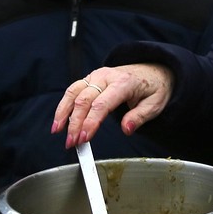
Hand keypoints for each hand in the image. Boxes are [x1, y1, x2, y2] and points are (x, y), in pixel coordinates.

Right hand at [53, 63, 173, 147]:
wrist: (152, 71)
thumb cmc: (153, 88)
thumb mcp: (155, 104)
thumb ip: (139, 117)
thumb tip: (126, 129)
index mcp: (124, 83)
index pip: (102, 104)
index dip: (90, 122)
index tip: (83, 138)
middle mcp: (107, 76)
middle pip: (84, 100)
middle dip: (75, 123)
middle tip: (71, 143)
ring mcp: (96, 76)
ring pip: (73, 92)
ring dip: (63, 113)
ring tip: (57, 131)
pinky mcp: (90, 78)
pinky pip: (73, 90)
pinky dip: (63, 105)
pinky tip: (59, 120)